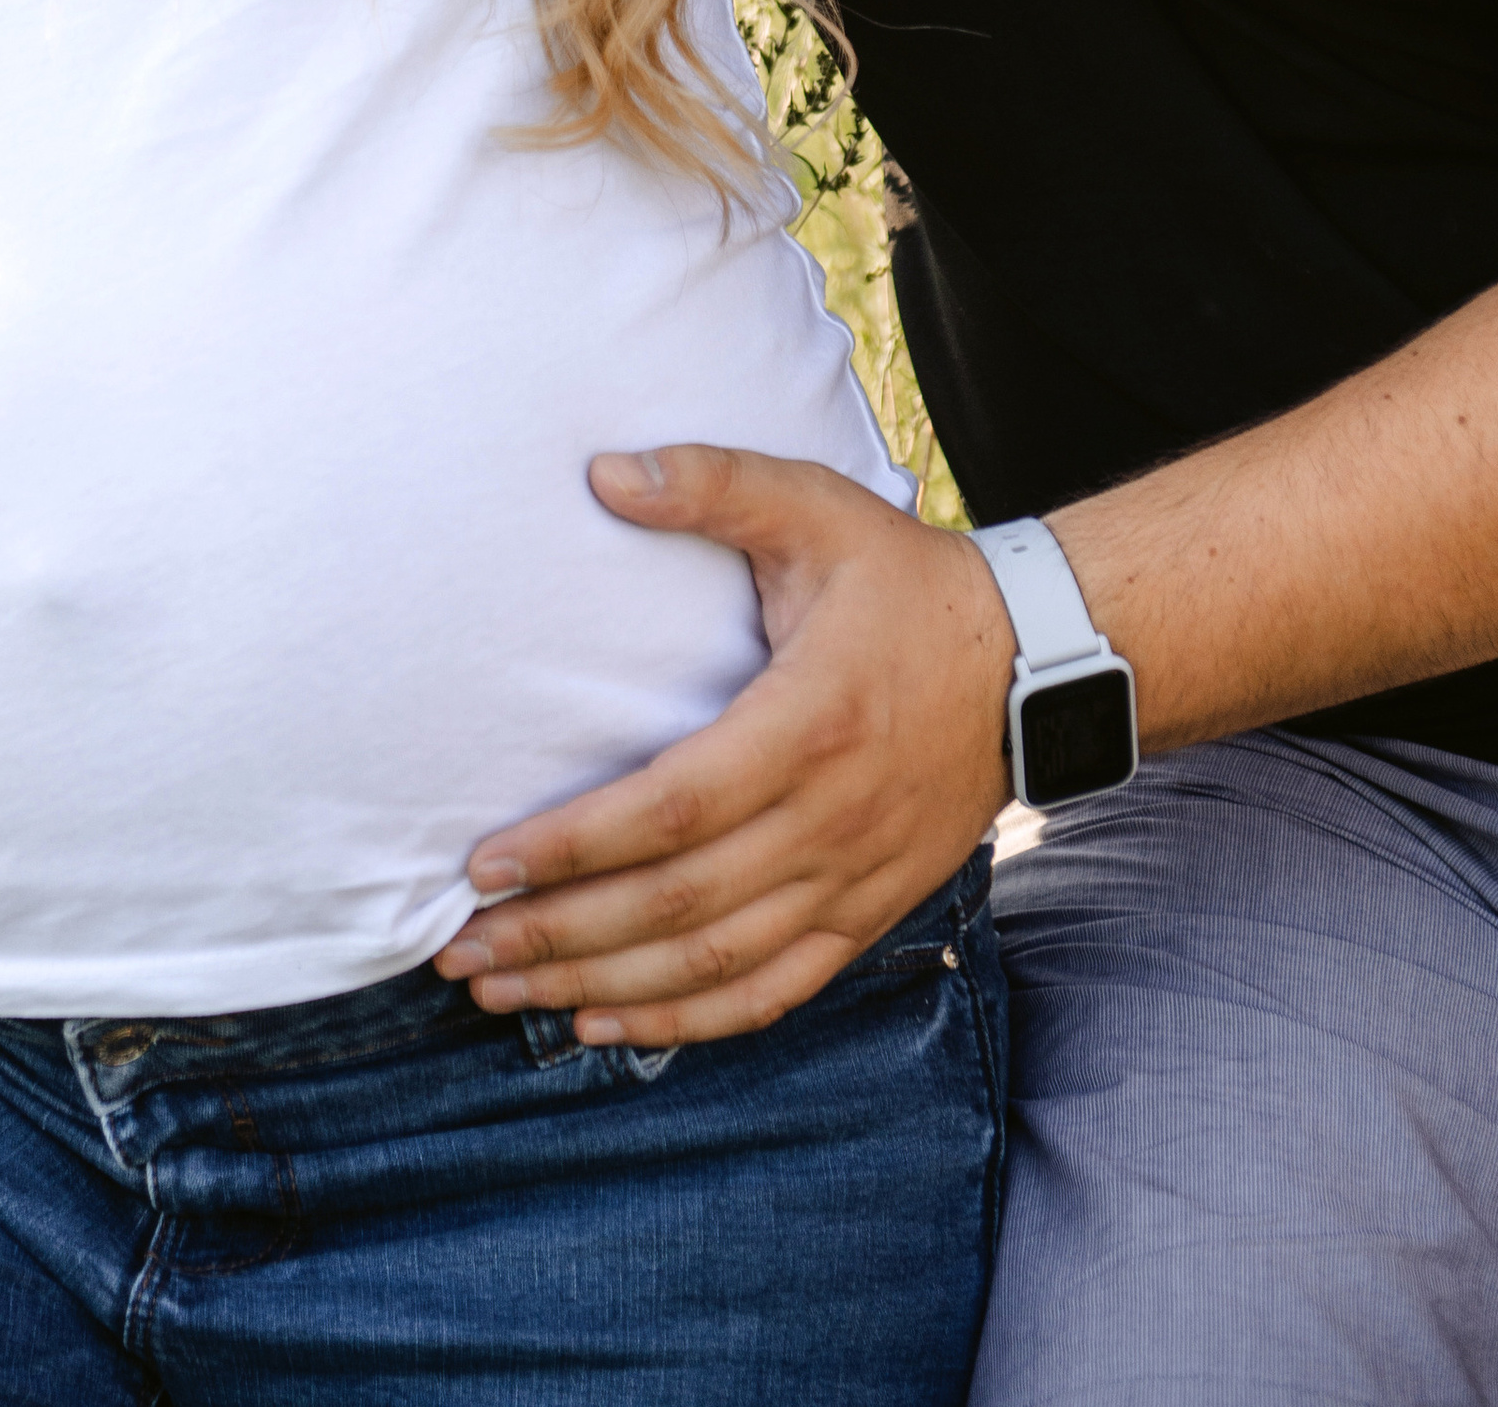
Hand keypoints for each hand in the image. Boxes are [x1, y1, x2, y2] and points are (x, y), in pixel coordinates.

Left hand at [434, 448, 1011, 1045]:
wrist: (1036, 663)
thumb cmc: (906, 581)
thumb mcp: (817, 507)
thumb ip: (713, 482)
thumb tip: (602, 472)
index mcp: (805, 723)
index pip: (669, 810)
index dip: (572, 846)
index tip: (484, 865)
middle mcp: (827, 820)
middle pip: (674, 904)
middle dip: (558, 936)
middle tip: (460, 954)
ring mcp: (850, 880)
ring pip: (713, 962)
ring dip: (602, 990)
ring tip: (506, 997)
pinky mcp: (867, 914)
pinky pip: (769, 990)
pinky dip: (687, 1019)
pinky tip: (608, 1025)